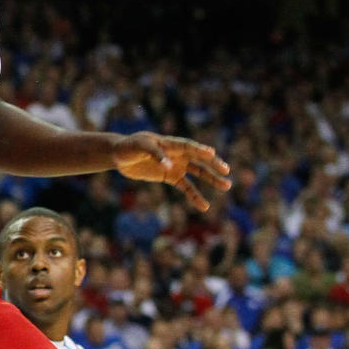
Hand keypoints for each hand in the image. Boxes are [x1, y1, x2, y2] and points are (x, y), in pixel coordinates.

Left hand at [113, 133, 230, 211]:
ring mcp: (175, 165)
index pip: (188, 146)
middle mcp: (177, 153)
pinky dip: (195, 196)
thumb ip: (155, 155)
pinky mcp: (170, 176)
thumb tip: (169, 166)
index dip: (199, 149)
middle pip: (198, 158)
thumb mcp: (140, 147)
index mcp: (170, 143)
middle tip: (226, 171)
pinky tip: (205, 206)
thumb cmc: (130, 146)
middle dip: (212, 164)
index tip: (212, 153)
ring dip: (211, 179)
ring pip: (198, 172)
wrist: (121, 155)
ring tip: (226, 186)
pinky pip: (186, 187)